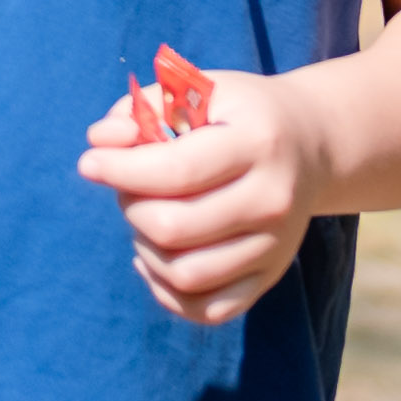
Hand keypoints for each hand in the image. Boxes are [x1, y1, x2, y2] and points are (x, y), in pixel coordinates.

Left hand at [79, 69, 318, 327]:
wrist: (311, 143)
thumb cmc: (236, 113)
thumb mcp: (194, 91)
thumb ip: (138, 109)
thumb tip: (99, 145)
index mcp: (258, 143)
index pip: (177, 172)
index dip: (120, 171)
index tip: (89, 163)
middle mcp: (273, 199)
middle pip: (174, 228)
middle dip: (132, 206)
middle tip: (129, 186)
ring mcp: (276, 245)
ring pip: (186, 276)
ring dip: (146, 249)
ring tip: (145, 218)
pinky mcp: (271, 276)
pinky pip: (208, 310)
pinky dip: (167, 292)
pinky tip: (154, 257)